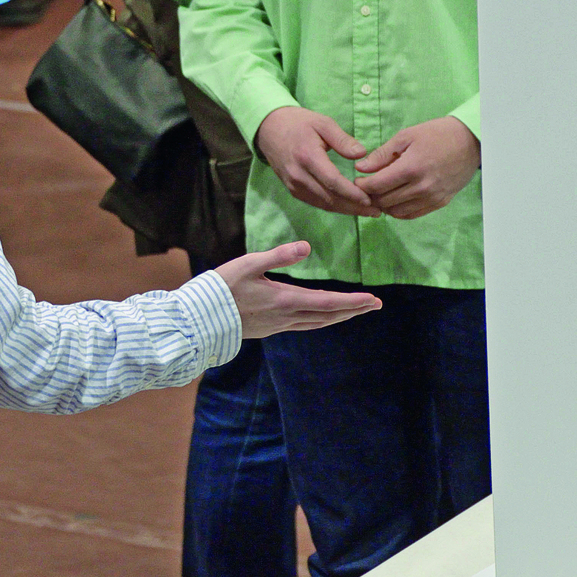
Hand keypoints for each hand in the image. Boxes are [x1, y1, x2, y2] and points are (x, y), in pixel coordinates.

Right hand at [214, 241, 382, 338]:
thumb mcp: (248, 264)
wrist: (201, 319)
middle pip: (328, 316)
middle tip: (374, 305)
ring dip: (339, 317)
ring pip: (318, 323)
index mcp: (285, 300)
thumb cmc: (222, 287)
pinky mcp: (270, 329)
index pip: (328, 302)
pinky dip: (320, 320)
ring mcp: (278, 325)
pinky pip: (304, 326)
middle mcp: (287, 317)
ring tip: (354, 311)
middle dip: (353, 310)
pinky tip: (320, 316)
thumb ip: (278, 255)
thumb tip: (306, 247)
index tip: (373, 300)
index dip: (352, 302)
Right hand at [255, 107, 376, 215]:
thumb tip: (361, 154)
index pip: (333, 182)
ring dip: (346, 210)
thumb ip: (342, 139)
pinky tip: (349, 207)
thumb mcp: (322, 123)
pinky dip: (334, 207)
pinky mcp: (292, 190)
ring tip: (368, 212)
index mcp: (307, 156)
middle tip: (377, 211)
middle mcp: (298, 175)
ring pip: (323, 204)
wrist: (268, 128)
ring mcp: (293, 185)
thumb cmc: (298, 123)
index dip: (353, 194)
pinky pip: (316, 202)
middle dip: (354, 207)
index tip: (371, 200)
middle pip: (330, 198)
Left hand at [354, 116, 479, 218]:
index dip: (362, 185)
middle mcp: (422, 187)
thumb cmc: (436, 134)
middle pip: (385, 200)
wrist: (470, 141)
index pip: (377, 186)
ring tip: (379, 194)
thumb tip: (360, 168)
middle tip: (366, 188)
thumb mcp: (406, 136)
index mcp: (411, 168)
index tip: (358, 180)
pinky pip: (413, 214)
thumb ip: (382, 155)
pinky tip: (394, 201)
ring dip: (384, 205)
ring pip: (397, 211)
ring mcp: (433, 197)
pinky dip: (399, 211)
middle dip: (370, 196)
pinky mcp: (441, 202)